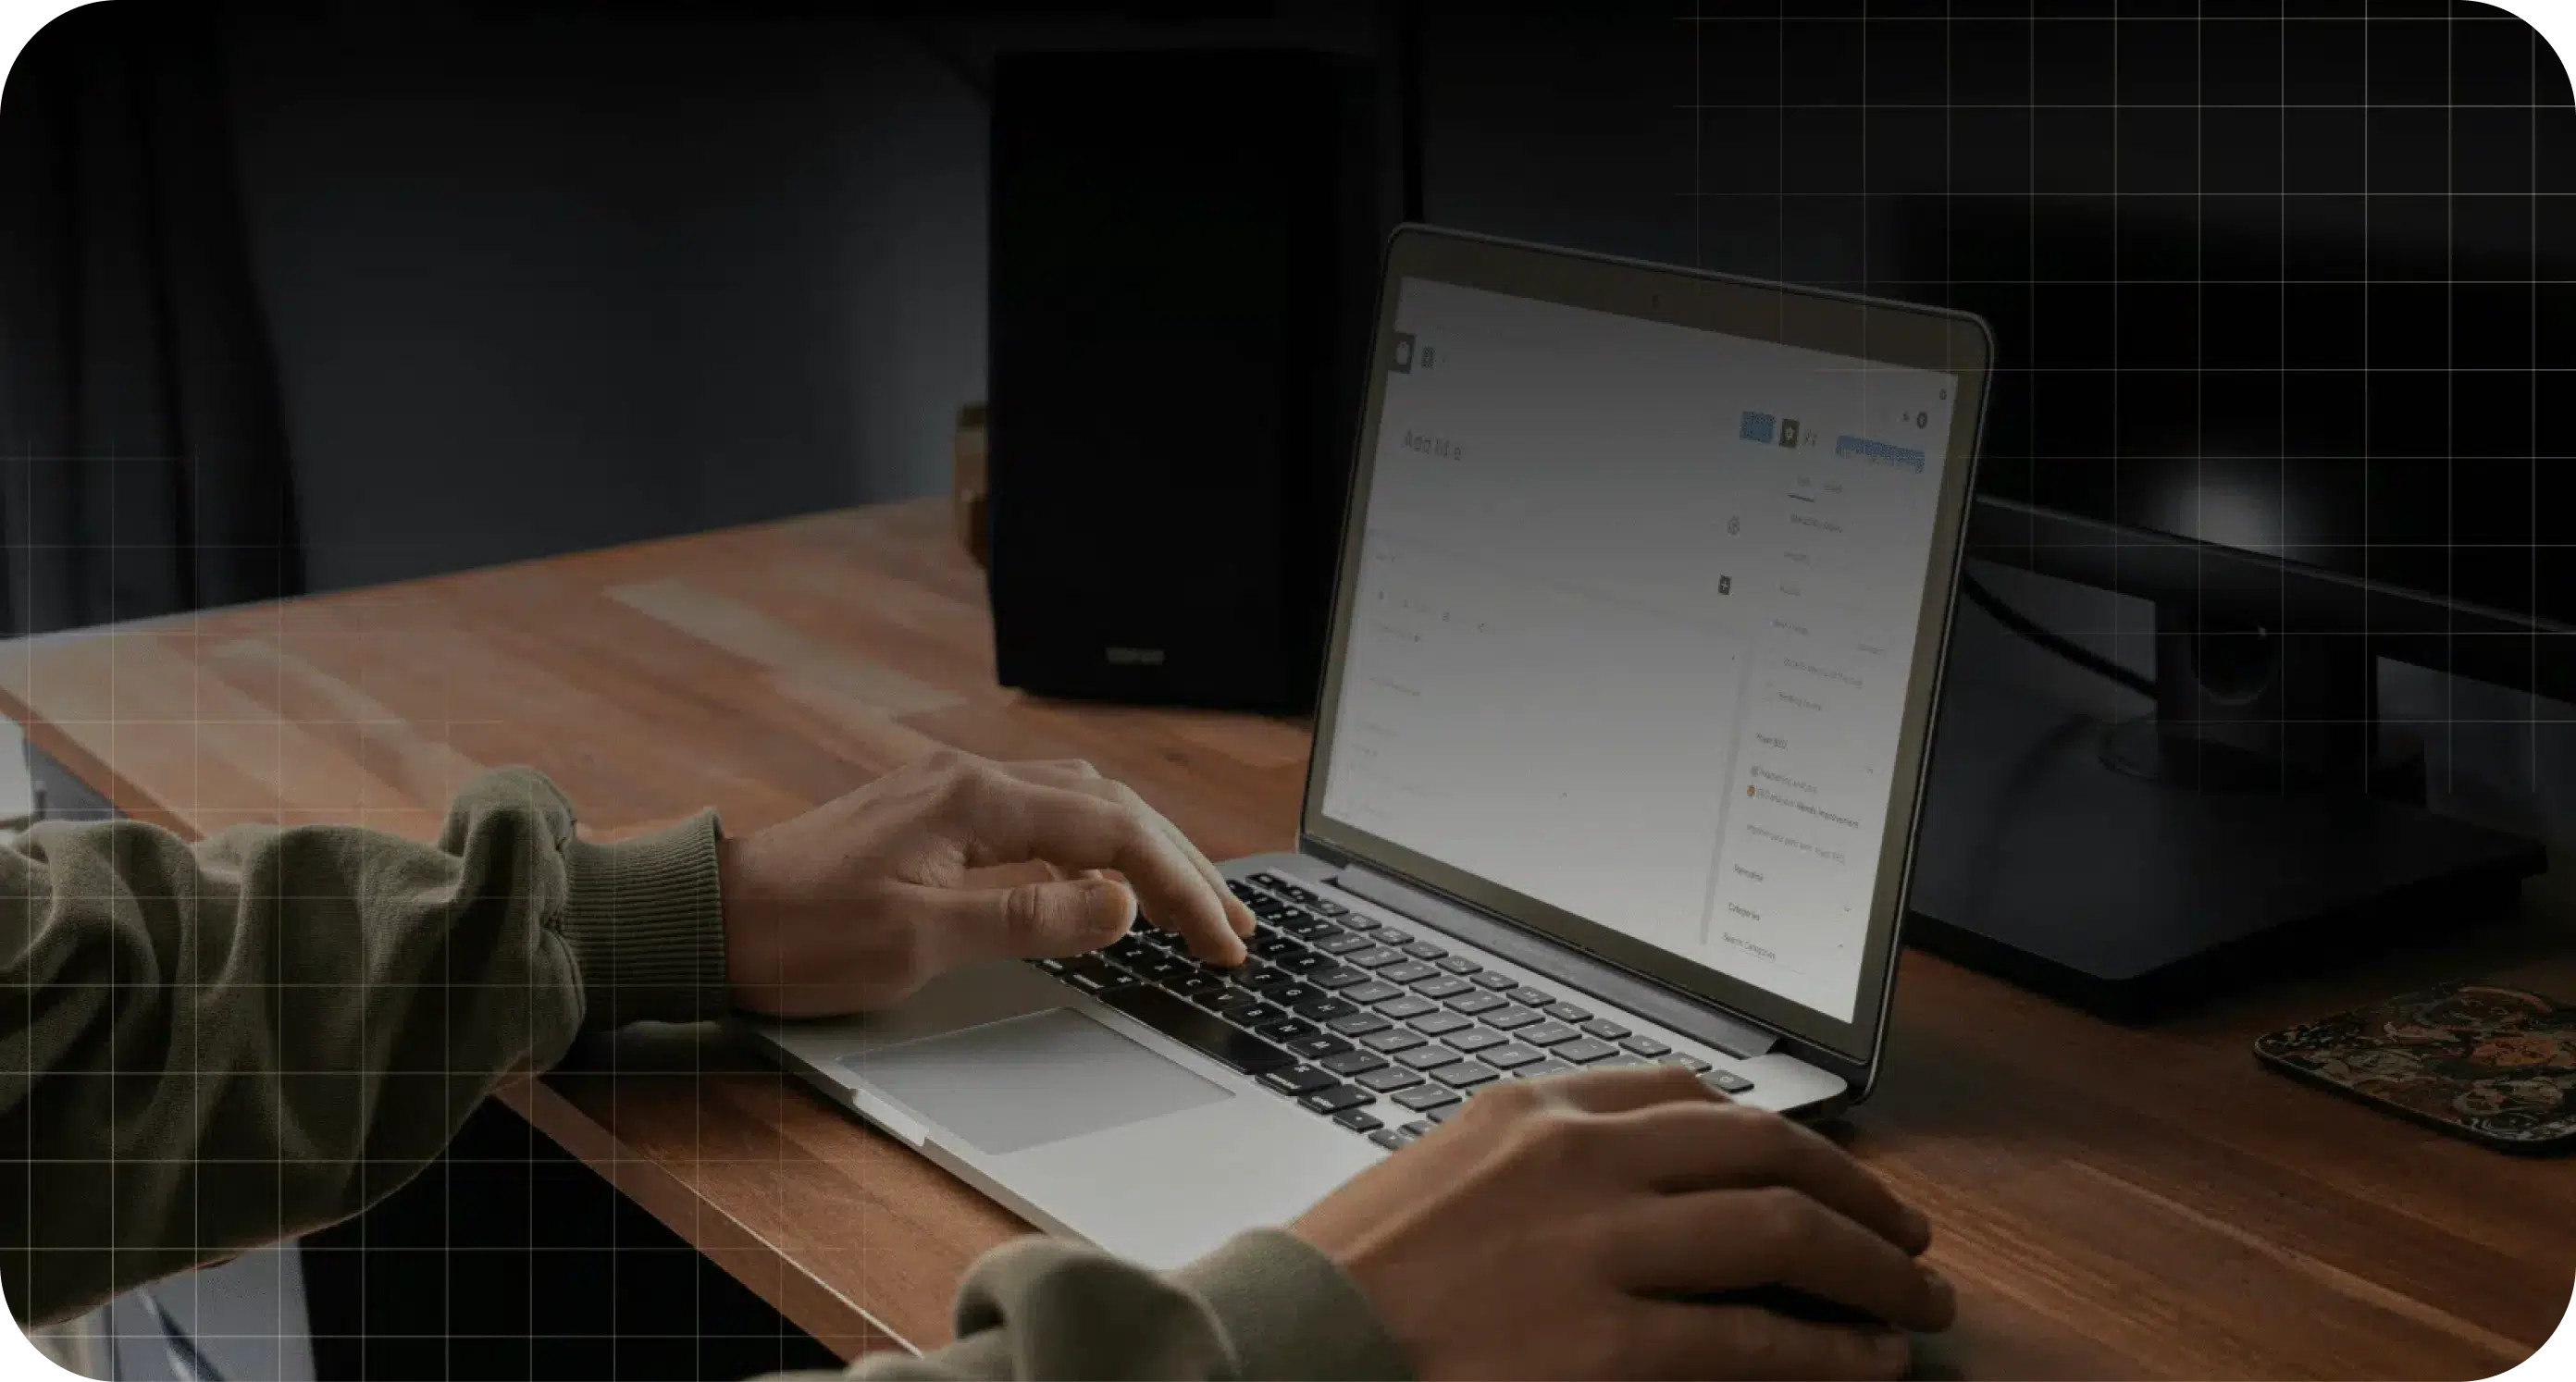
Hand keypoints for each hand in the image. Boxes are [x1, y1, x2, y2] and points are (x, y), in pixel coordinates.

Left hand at [718, 749, 1255, 1015]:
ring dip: (1144, 850)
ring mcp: (950, 793)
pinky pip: (1041, 815)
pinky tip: (1107, 877)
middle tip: (1234, 924)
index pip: (1113, 834)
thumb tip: (1121, 903)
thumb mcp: (919, 942)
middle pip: (1109, 806)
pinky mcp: (933, 816)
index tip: (1222, 940)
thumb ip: (1029, 919)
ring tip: (1192, 901)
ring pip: (1079, 803)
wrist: (707, 917)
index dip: (1181, 888)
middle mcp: (969, 780)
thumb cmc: (799, 934)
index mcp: (975, 802)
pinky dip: (1095, 845)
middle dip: (1182, 863)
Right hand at [1292, 1067, 1953, 1381]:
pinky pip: (1752, 1339)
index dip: (1778, 1133)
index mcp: (1531, 1108)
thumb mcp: (1440, 1171)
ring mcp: (1596, 1248)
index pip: (1688, 1092)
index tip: (1815, 1164)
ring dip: (1873, 1267)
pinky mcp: (1606, 1345)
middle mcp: (1575, 1159)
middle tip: (1906, 1231)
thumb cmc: (1344, 1274)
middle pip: (1760, 1150)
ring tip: (1917, 1297)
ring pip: (1782, 1231)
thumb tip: (1646, 1184)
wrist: (1277, 1344)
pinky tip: (1869, 1359)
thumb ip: (1538, 1160)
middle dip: (1855, 1192)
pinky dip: (1830, 1349)